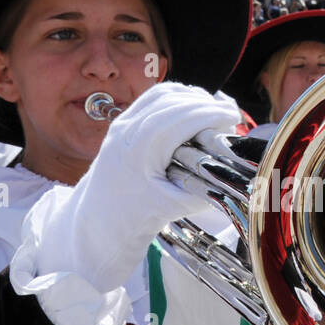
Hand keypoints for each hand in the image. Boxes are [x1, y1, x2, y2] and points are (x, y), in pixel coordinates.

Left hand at [24, 82, 240, 292]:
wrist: (90, 230)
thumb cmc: (126, 223)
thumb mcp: (170, 209)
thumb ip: (201, 191)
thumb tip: (231, 179)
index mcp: (141, 147)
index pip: (184, 116)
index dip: (213, 113)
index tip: (234, 117)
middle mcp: (128, 129)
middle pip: (175, 99)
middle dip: (205, 104)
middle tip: (228, 116)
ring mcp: (121, 125)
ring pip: (161, 95)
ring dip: (189, 98)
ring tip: (211, 112)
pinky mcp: (119, 128)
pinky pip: (149, 102)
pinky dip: (173, 100)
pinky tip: (188, 113)